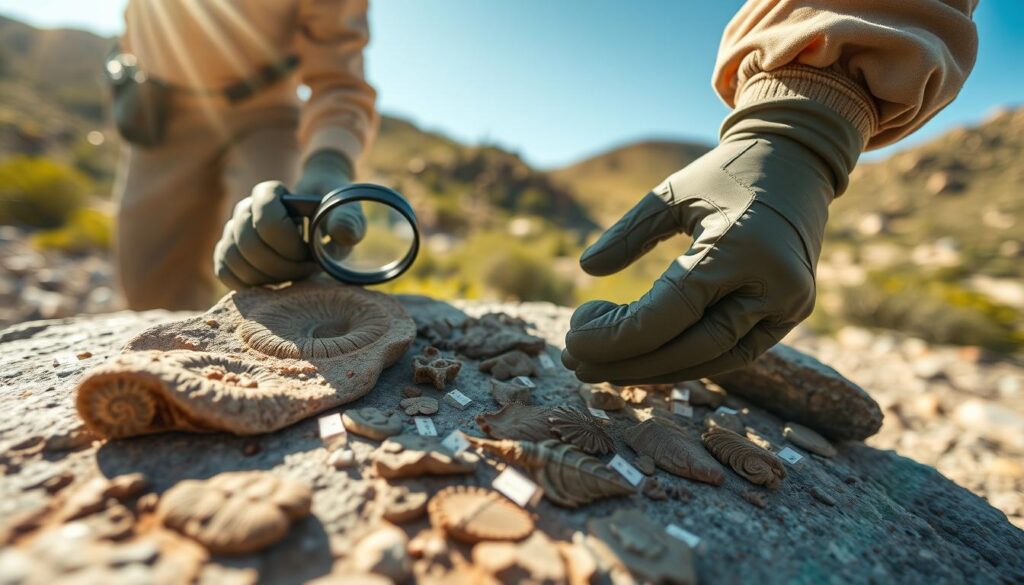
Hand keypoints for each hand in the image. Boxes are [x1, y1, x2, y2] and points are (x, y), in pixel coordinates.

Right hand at [214, 149, 363, 288]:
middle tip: (307, 271)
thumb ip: (347, 221)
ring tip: (293, 278)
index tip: (311, 254)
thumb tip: (341, 233)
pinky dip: (248, 285)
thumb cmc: (332, 215)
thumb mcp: (346, 214)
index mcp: (269, 193)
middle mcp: (244, 209)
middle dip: (281, 266)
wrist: (319, 221)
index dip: (290, 245)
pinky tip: (273, 286)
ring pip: (233, 258)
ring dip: (266, 278)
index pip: (267, 221)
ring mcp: (232, 231)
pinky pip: (225, 272)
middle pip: (248, 244)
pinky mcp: (228, 253)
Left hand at [562, 100, 861, 383]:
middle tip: (575, 363)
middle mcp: (773, 284)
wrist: (798, 165)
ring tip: (599, 368)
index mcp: (741, 247)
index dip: (619, 336)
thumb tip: (586, 267)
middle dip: (629, 363)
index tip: (573, 339)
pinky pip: (734, 353)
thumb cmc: (726, 173)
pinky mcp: (790, 316)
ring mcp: (789, 305)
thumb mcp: (674, 192)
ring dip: (654, 371)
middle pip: (693, 347)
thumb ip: (630, 231)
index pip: (672, 310)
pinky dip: (687, 361)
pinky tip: (642, 361)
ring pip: (715, 359)